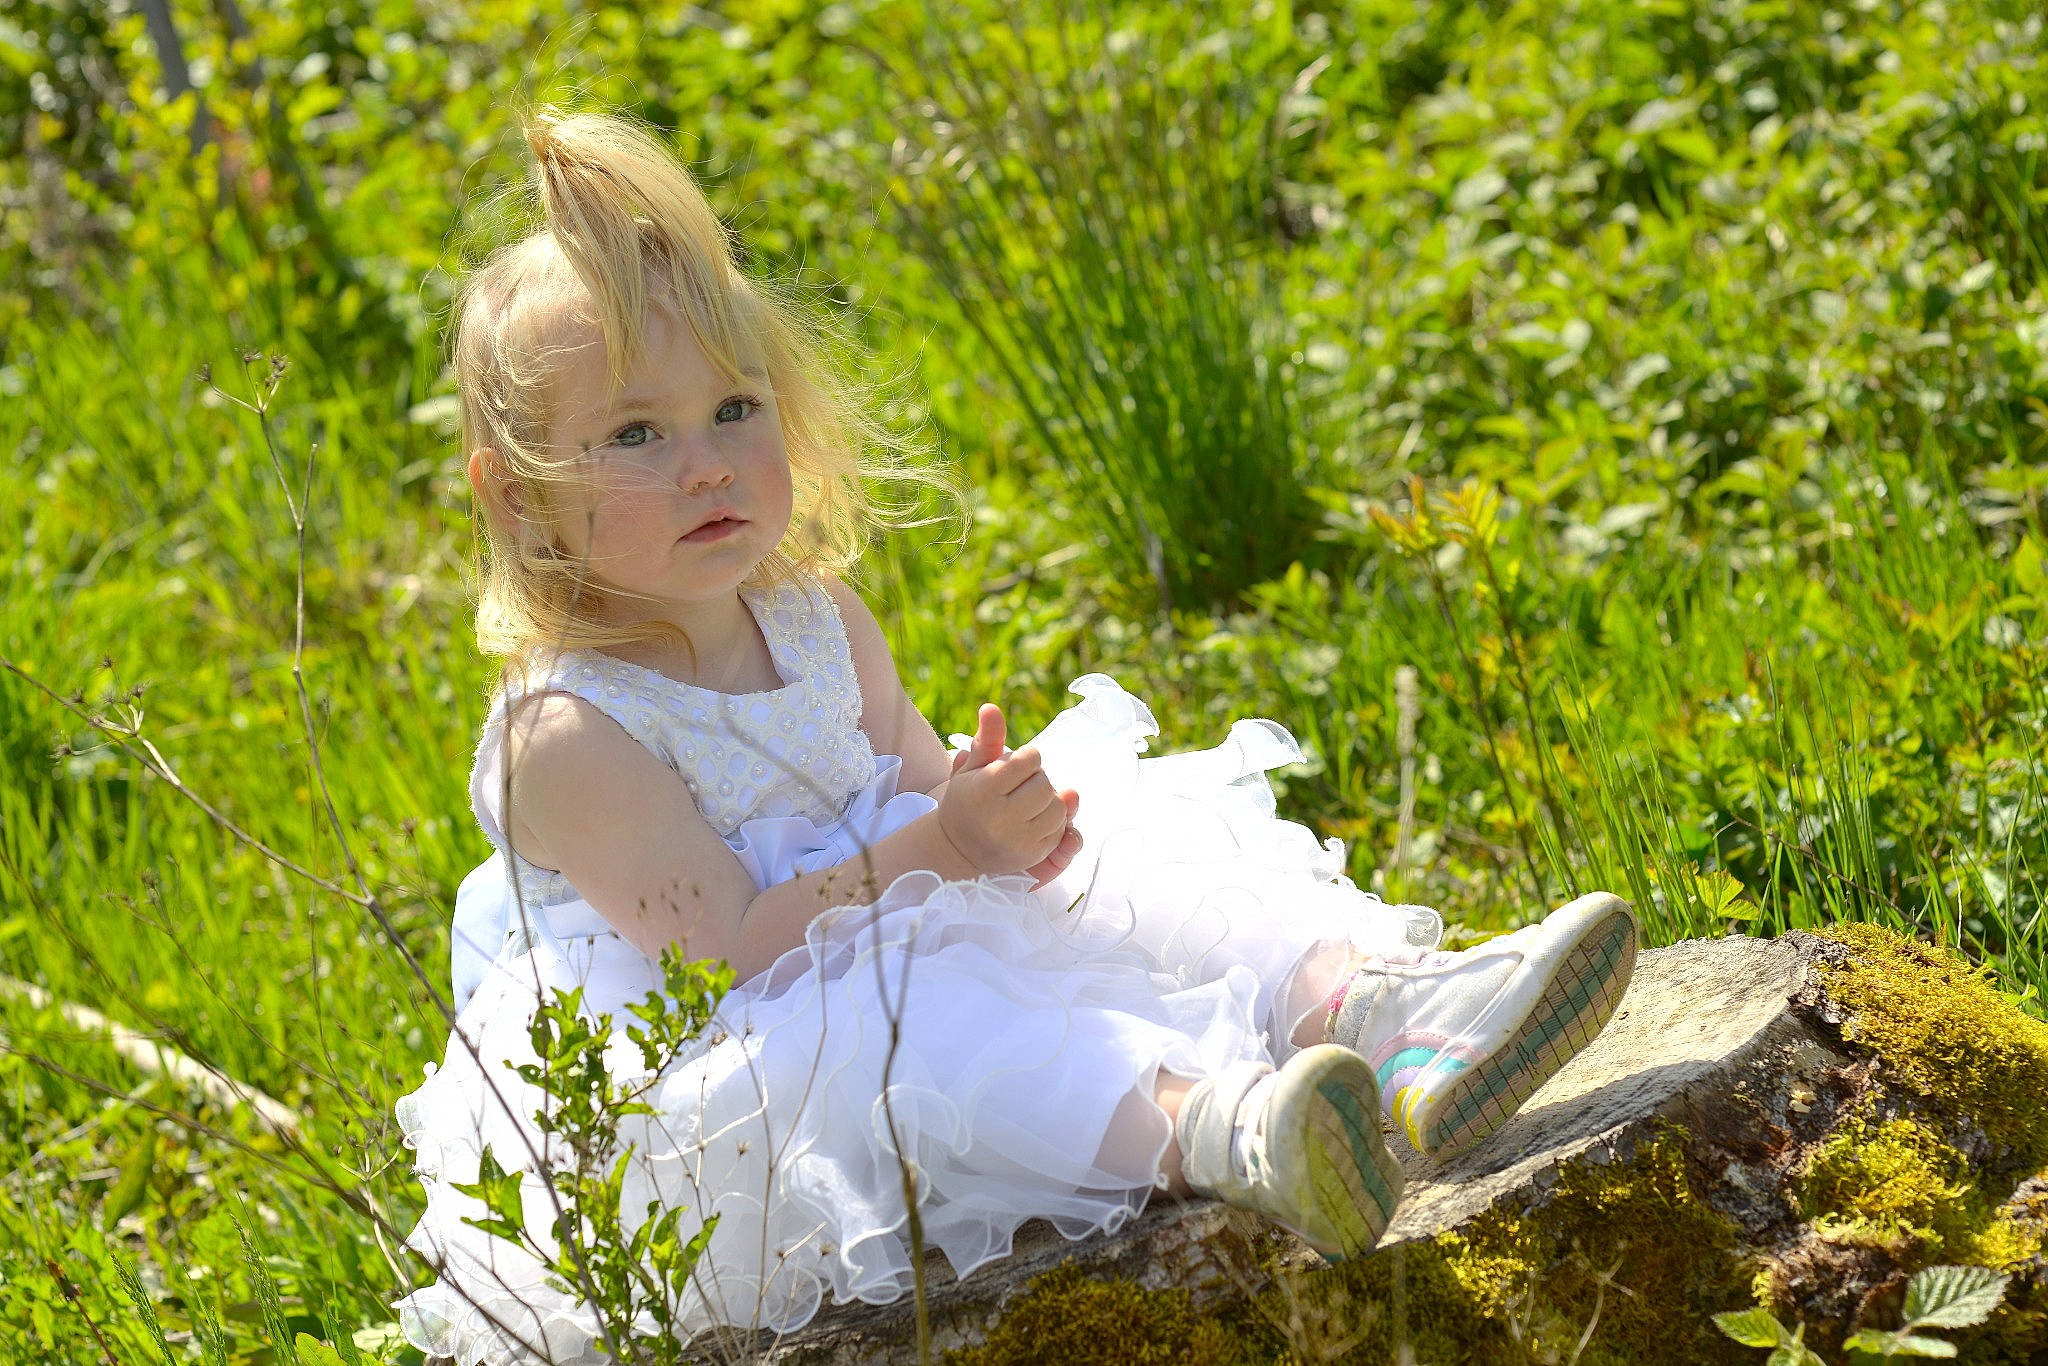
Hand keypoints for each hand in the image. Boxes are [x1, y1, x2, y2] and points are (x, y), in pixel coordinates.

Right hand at [936, 703, 1080, 878]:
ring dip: (1048, 799)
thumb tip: (991, 707)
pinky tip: (1033, 821)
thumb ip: (986, 738)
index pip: (1028, 760)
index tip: (1016, 766)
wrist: (958, 850)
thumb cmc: (967, 801)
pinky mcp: (1032, 856)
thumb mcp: (971, 769)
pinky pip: (1060, 829)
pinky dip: (1052, 821)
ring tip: (1028, 802)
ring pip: (1058, 806)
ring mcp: (1017, 840)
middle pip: (1045, 783)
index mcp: (982, 791)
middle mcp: (999, 818)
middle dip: (1037, 779)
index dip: (1027, 758)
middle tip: (1021, 786)